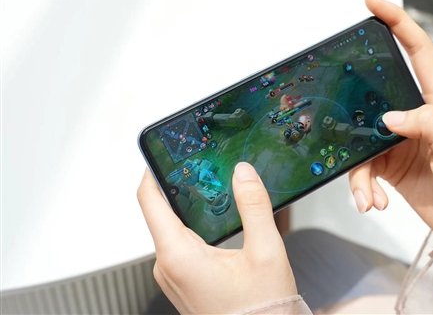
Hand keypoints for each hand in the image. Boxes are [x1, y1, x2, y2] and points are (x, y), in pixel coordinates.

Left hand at [137, 162, 296, 313]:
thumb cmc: (260, 311)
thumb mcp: (266, 252)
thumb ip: (254, 206)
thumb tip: (243, 173)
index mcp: (179, 256)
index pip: (149, 200)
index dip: (152, 170)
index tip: (162, 152)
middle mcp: (167, 267)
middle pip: (160, 211)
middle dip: (179, 185)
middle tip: (202, 164)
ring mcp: (172, 275)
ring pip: (171, 227)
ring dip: (188, 205)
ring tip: (213, 186)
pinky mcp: (181, 280)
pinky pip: (178, 244)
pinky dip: (192, 225)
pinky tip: (214, 218)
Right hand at [349, 0, 432, 241]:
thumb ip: (429, 125)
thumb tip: (390, 117)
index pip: (418, 50)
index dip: (396, 21)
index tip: (372, 3)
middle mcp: (414, 114)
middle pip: (374, 90)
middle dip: (352, 96)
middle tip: (334, 95)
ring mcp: (397, 138)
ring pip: (360, 138)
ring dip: (359, 172)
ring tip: (369, 197)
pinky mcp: (387, 162)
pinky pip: (362, 167)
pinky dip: (363, 188)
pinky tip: (372, 203)